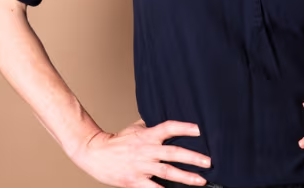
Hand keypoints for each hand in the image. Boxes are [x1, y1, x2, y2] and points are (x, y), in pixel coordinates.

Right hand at [70, 118, 211, 186]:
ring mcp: (141, 166)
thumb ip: (152, 126)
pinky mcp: (134, 181)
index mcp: (148, 135)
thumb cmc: (117, 141)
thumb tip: (168, 122)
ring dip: (186, 177)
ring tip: (201, 180)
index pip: (169, 128)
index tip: (200, 129)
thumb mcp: (135, 128)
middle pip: (173, 152)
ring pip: (167, 171)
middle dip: (193, 157)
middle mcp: (147, 150)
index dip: (185, 127)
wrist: (95, 153)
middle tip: (208, 161)